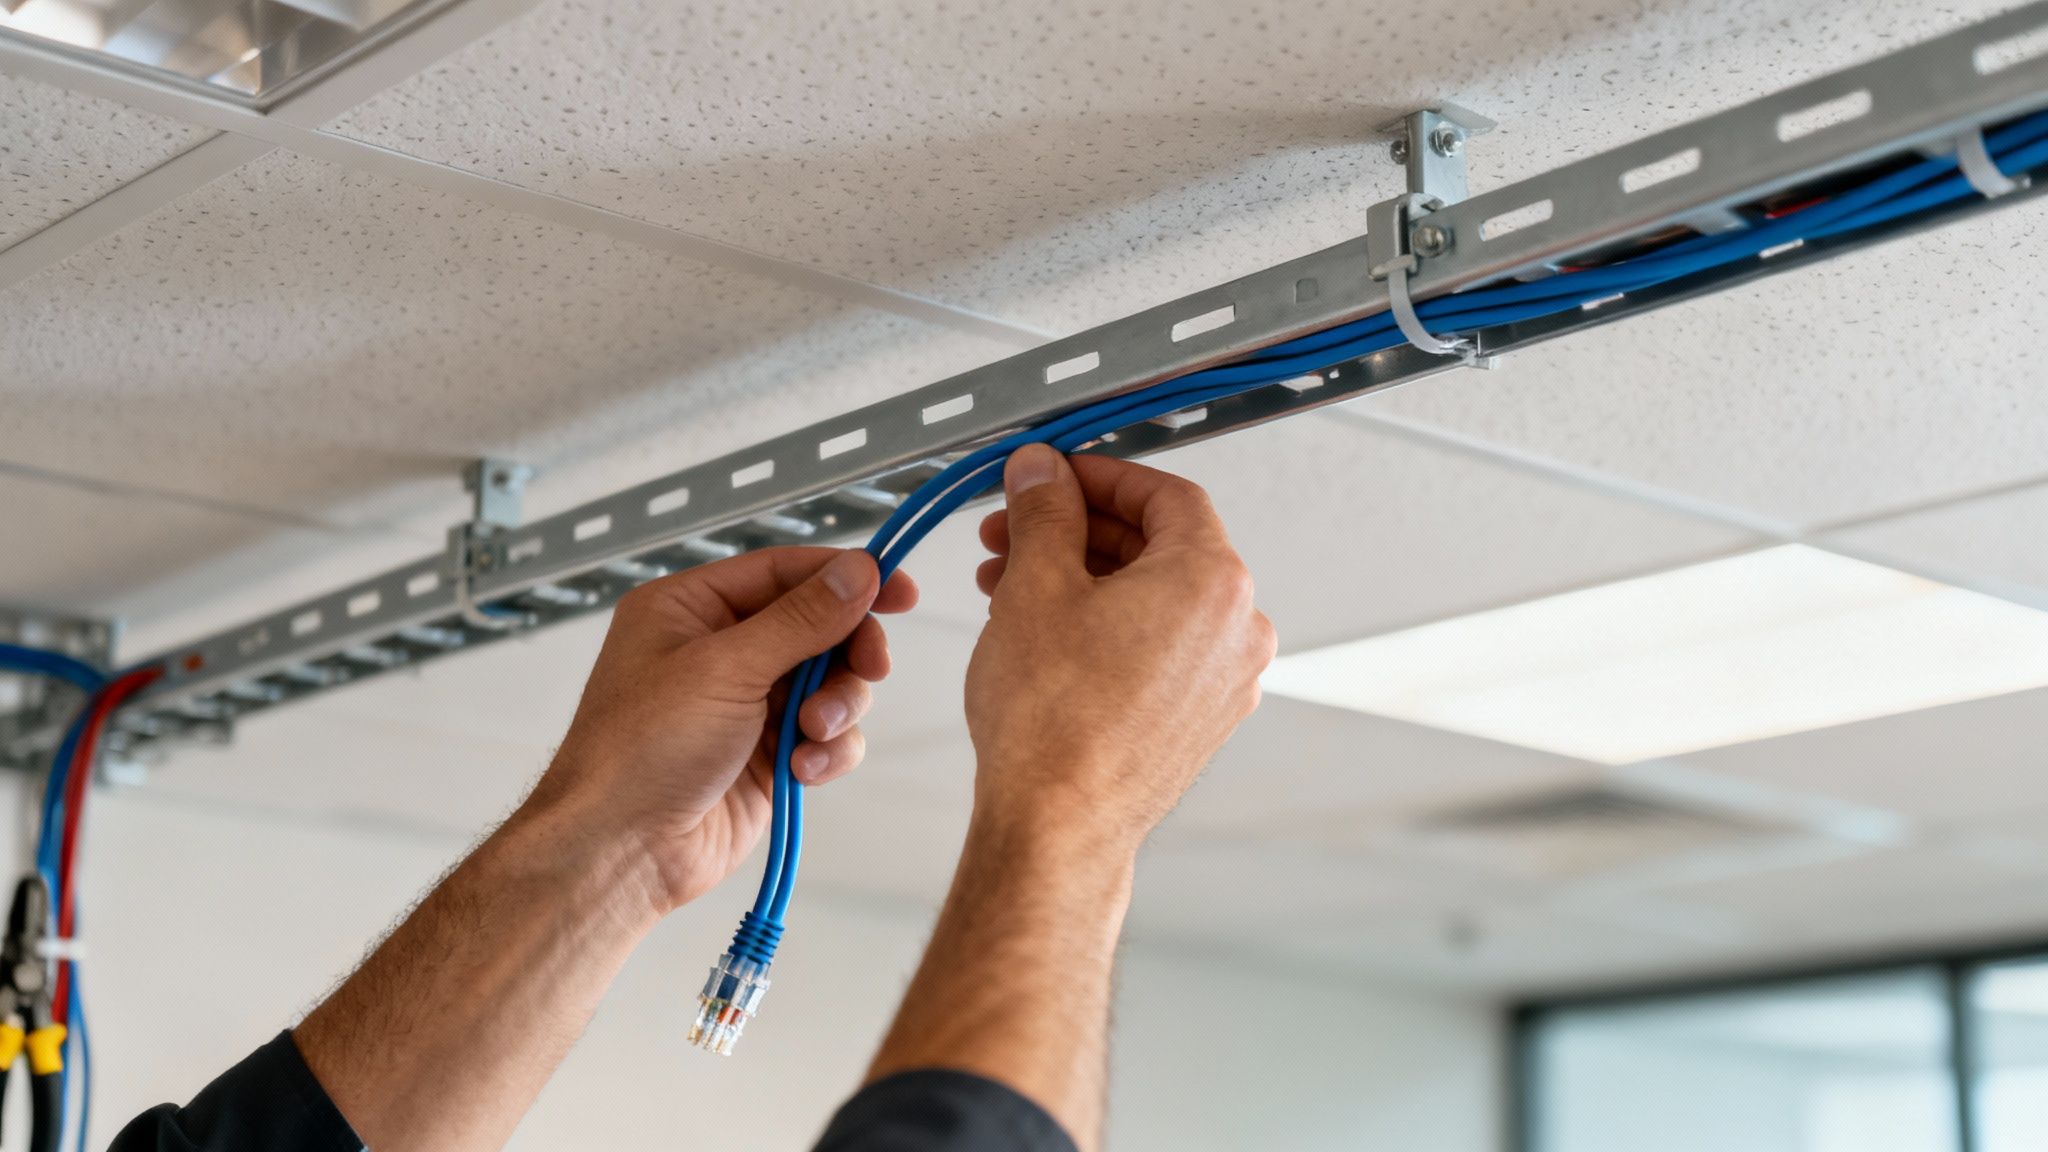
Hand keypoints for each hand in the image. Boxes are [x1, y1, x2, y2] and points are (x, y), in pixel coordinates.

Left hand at [528, 548, 916, 910]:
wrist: (620, 852)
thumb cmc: (643, 749)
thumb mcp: (725, 669)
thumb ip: (801, 619)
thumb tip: (860, 570)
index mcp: (691, 609)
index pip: (784, 573)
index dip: (846, 577)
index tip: (901, 590)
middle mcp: (720, 650)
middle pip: (819, 627)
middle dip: (847, 653)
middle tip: (872, 669)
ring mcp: (747, 704)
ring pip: (831, 683)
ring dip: (837, 708)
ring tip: (813, 735)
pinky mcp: (769, 755)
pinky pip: (826, 736)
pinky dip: (827, 751)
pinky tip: (804, 771)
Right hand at [966, 445, 1274, 851]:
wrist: (1058, 828)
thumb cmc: (1054, 725)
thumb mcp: (1035, 586)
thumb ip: (1044, 513)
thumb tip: (1042, 475)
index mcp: (1213, 583)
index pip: (1165, 494)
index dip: (1100, 476)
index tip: (1054, 476)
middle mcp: (1236, 630)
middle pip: (1159, 547)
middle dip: (1078, 532)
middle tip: (1015, 530)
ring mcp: (1223, 680)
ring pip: (1152, 600)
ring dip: (1082, 579)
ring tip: (1009, 584)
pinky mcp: (1199, 719)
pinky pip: (1156, 647)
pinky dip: (1105, 626)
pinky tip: (1041, 631)